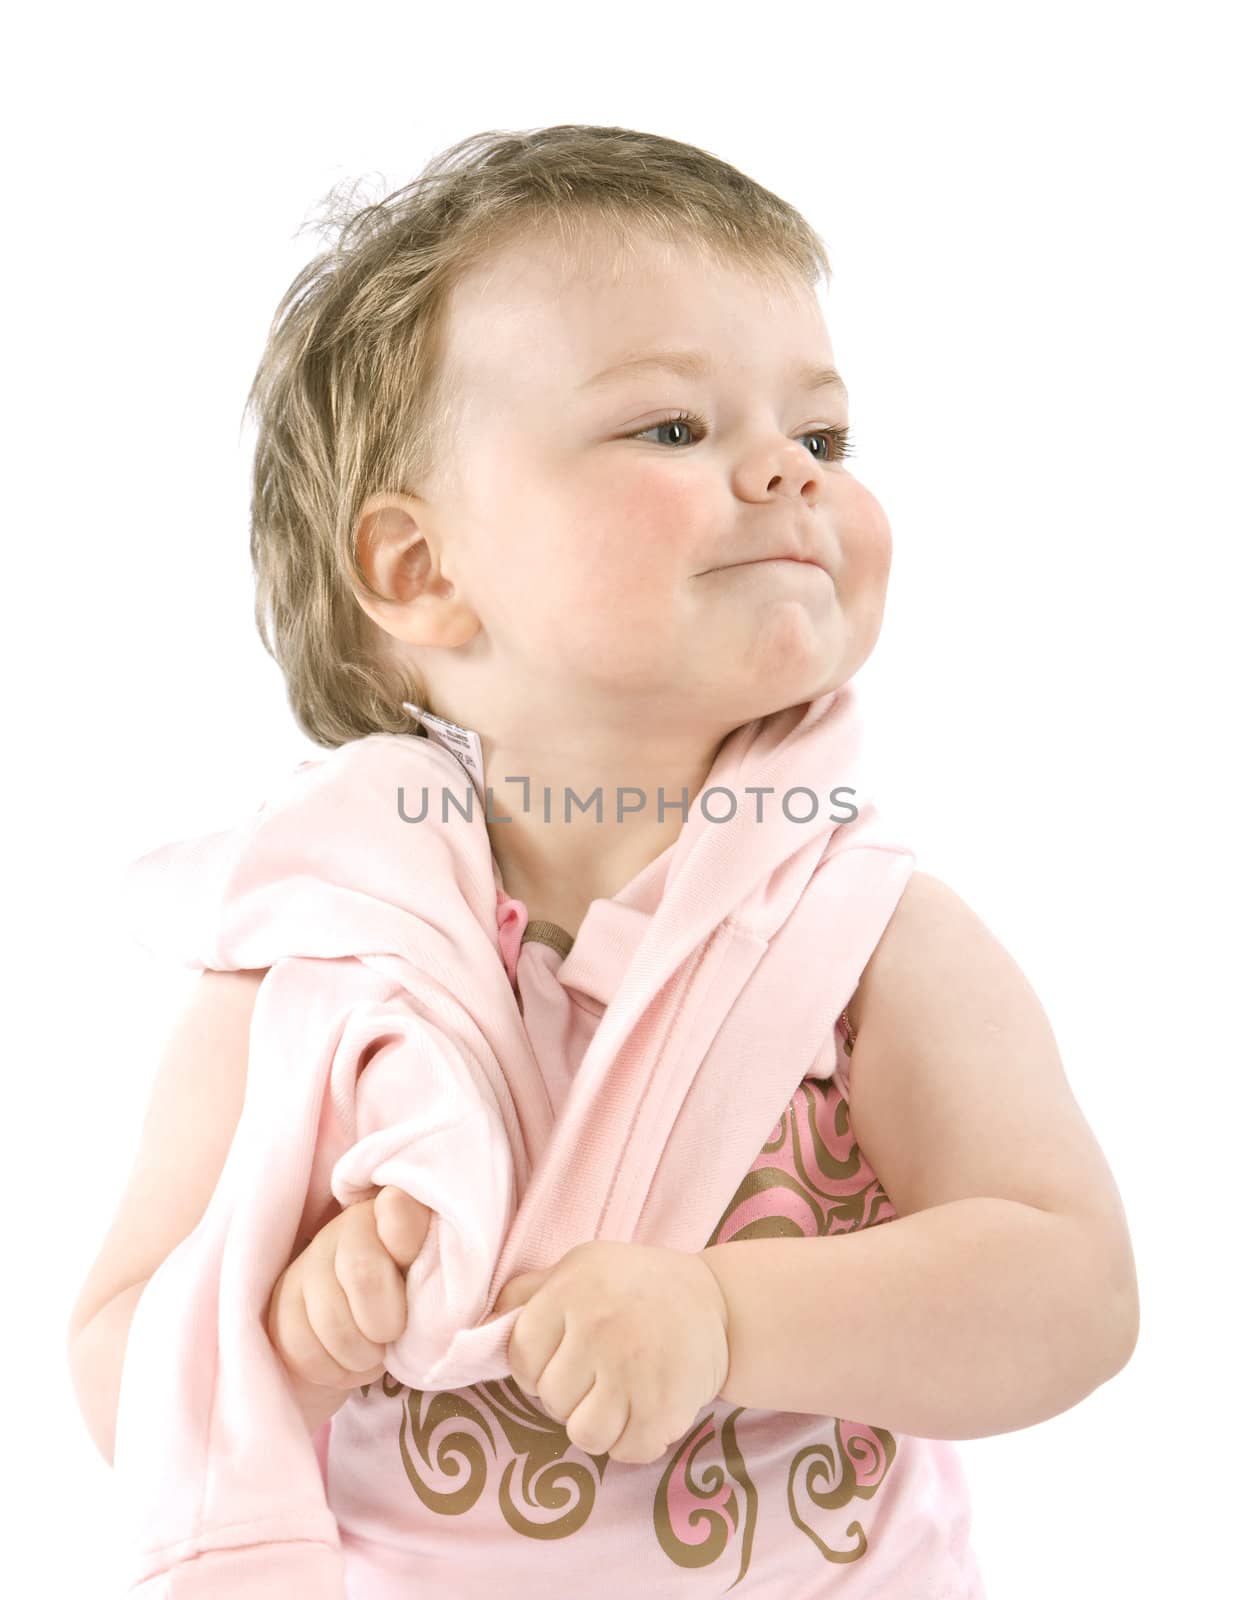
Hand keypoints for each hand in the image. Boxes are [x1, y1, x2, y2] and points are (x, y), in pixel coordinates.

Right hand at [266, 1185, 431, 1396]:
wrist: (361, 1345)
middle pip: (363, 1272)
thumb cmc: (412, 1311)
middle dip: (385, 1322)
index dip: (406, 1239)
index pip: (398, 1209)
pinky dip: (334, 1370)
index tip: (408, 1265)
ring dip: (362, 1355)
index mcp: (396, 1213)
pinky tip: (348, 1362)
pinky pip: (303, 1346)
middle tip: (394, 1336)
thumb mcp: (436, 1287)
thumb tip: (442, 1286)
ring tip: (374, 1355)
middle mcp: (347, 1227)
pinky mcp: (281, 1303)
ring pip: (331, 1319)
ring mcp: (308, 1263)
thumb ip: (441, 1271)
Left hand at [493, 1240, 729, 1464]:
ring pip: (582, 1434)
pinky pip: (625, 1451)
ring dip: (599, 1424)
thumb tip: (478, 1328)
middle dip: (570, 1395)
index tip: (562, 1360)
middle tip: (601, 1373)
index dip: (535, 1368)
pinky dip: (633, 1441)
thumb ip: (529, 1292)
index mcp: (572, 1289)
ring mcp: (632, 1368)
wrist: (720, 1302)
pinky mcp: (664, 1405)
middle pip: (551, 1399)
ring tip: (620, 1396)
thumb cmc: (637, 1284)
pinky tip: (645, 1410)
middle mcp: (598, 1327)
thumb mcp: (581, 1266)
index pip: (520, 1357)